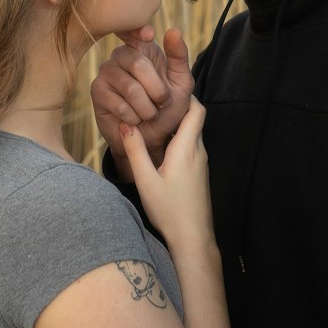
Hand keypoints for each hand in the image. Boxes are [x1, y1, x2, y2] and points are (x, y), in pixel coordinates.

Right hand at [91, 27, 193, 177]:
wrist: (152, 139)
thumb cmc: (167, 109)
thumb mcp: (181, 83)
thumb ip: (179, 58)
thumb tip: (173, 31)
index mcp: (142, 49)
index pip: (134, 30)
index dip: (138, 31)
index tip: (149, 35)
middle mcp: (121, 56)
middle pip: (137, 63)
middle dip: (157, 90)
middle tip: (162, 103)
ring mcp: (106, 73)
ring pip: (130, 88)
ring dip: (147, 108)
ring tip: (149, 114)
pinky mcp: (97, 93)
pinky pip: (119, 104)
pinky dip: (134, 117)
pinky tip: (133, 120)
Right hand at [121, 99, 211, 252]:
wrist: (193, 237)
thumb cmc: (170, 211)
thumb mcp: (145, 180)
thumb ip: (135, 151)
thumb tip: (126, 124)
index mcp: (186, 148)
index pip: (196, 110)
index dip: (185, 96)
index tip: (164, 90)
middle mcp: (198, 151)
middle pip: (194, 119)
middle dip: (175, 108)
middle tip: (152, 102)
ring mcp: (201, 163)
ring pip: (191, 134)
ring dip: (175, 126)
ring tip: (152, 124)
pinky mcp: (200, 173)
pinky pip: (191, 148)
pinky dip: (178, 141)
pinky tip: (160, 149)